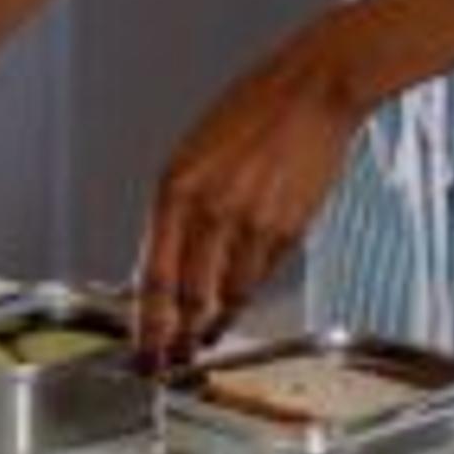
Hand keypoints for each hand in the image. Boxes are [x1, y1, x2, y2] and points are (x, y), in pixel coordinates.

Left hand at [132, 34, 370, 358]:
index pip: (153, 273)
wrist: (312, 89)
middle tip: (164, 364)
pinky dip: (242, 301)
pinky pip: (258, 279)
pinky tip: (232, 312)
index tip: (141, 349)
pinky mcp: (288, 230)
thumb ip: (179, 207)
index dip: (146, 321)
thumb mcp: (195, 153)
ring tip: (197, 345)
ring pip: (225, 296)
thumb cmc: (251, 112)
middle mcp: (209, 208)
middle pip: (186, 296)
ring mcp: (251, 223)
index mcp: (175, 185)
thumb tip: (165, 260)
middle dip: (173, 338)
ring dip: (210, 326)